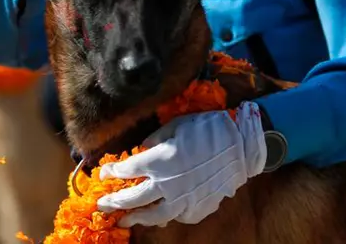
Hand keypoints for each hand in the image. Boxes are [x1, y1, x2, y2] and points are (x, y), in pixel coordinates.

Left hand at [96, 102, 266, 227]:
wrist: (242, 146)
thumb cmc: (207, 129)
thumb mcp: (174, 126)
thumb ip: (154, 141)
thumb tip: (141, 151)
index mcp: (158, 161)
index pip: (126, 170)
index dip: (112, 172)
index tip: (105, 173)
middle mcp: (167, 184)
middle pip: (133, 198)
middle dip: (114, 201)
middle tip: (102, 205)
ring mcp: (183, 200)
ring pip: (154, 215)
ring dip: (137, 218)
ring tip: (125, 220)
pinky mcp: (198, 209)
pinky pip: (177, 216)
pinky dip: (166, 216)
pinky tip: (159, 215)